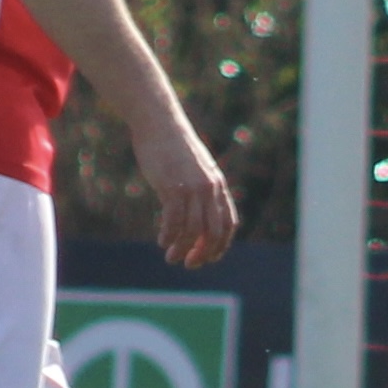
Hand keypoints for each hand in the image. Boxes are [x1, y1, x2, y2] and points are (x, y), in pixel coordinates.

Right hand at [135, 118, 236, 268]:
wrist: (159, 123)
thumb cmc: (173, 147)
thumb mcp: (194, 168)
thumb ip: (200, 188)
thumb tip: (197, 211)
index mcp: (217, 185)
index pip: (228, 223)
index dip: (220, 245)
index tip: (208, 257)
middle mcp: (209, 188)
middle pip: (213, 231)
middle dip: (203, 253)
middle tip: (190, 264)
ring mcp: (192, 188)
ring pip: (192, 230)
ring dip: (182, 249)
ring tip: (171, 258)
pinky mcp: (172, 187)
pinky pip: (174, 221)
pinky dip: (169, 236)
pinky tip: (162, 241)